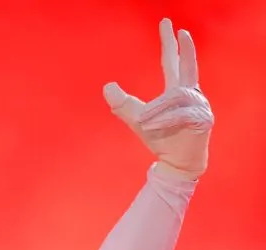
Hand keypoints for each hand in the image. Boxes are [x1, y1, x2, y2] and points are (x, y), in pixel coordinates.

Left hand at [103, 19, 213, 180]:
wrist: (176, 162)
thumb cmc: (160, 138)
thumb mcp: (136, 119)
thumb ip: (122, 103)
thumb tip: (107, 86)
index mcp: (177, 89)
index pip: (173, 62)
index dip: (170, 44)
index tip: (169, 26)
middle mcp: (191, 93)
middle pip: (188, 66)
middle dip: (185, 48)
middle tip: (180, 30)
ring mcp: (200, 104)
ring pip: (173, 98)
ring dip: (155, 111)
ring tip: (144, 123)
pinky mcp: (203, 118)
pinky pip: (180, 114)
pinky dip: (163, 121)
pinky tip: (153, 127)